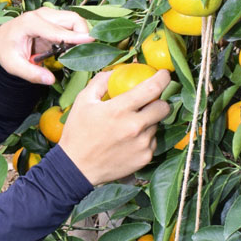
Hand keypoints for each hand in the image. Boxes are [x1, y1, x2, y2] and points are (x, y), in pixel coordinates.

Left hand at [0, 8, 93, 84]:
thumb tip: (50, 80)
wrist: (0, 39)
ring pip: (75, 20)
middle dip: (82, 34)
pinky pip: (72, 24)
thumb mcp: (13, 65)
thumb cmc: (5, 50)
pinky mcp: (54, 19)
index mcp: (30, 23)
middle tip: (80, 53)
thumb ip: (31, 73)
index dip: (76, 36)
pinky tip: (67, 48)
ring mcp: (49, 15)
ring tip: (71, 52)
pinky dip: (76, 35)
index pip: (58, 30)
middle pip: (72, 19)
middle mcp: (42, 14)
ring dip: (80, 34)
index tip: (91, 40)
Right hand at [61, 70, 170, 184]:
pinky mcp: (145, 158)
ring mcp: (142, 144)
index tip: (163, 74)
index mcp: (120, 109)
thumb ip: (101, 81)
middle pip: (164, 107)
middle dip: (159, 101)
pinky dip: (144, 138)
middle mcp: (135, 126)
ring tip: (129, 126)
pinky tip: (128, 141)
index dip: (162, 78)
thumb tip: (116, 72)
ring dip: (149, 121)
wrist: (76, 168)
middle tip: (148, 102)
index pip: (153, 88)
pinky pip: (152, 141)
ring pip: (157, 125)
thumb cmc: (77, 132)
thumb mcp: (83, 101)